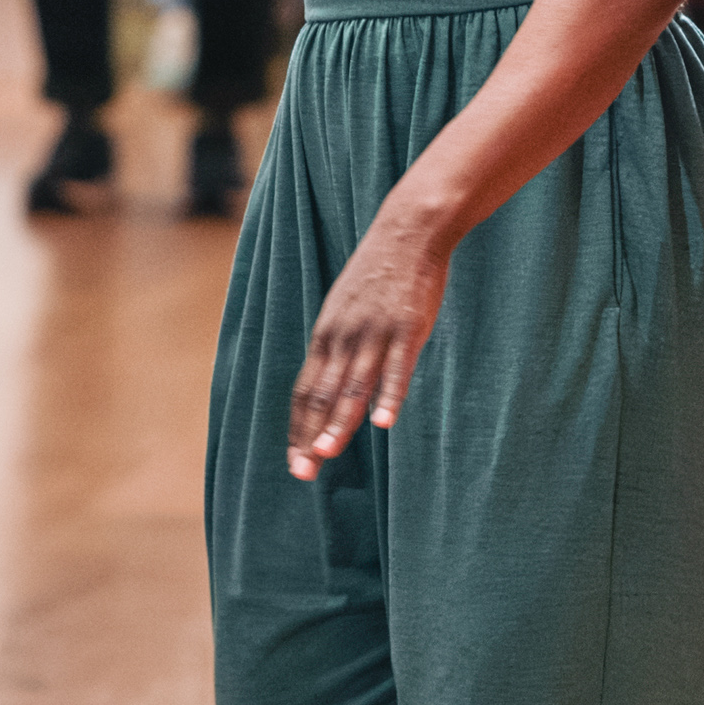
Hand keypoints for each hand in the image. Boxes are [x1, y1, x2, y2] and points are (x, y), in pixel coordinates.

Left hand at [287, 204, 452, 478]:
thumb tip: (332, 384)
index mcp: (327, 335)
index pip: (305, 391)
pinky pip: (396, 368)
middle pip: (321, 394)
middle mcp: (343, 337)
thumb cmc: (378, 275)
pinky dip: (388, 395)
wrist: (407, 232)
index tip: (296, 461)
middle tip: (304, 472)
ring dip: (340, 422)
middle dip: (312, 435)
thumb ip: (339, 348)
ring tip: (329, 453)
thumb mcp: (346, 310)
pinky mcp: (406, 328)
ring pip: (352, 385)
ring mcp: (374, 333)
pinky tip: (384, 422)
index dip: (299, 427)